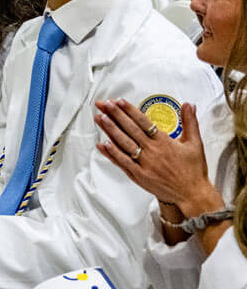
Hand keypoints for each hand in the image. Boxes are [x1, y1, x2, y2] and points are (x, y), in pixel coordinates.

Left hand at [95, 98, 216, 213]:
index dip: (130, 110)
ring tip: (100, 118)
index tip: (119, 101)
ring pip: (124, 144)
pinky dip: (112, 153)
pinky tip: (102, 144)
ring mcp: (144, 164)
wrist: (193, 195)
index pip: (143, 122)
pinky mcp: (140, 176)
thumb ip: (190, 122)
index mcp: (164, 142)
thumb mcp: (195, 143)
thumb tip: (189, 105)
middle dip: (115, 115)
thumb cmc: (194, 170)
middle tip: (103, 104)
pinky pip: (123, 162)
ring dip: (110, 130)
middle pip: (130, 129)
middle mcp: (153, 151)